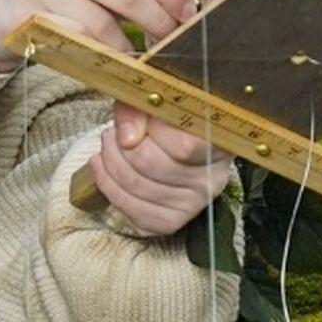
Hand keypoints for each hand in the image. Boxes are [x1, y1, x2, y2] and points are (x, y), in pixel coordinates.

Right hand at [0, 0, 198, 74]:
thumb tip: (181, 14)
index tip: (190, 21)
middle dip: (157, 27)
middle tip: (171, 51)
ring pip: (101, 26)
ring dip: (127, 54)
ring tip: (140, 69)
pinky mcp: (21, 16)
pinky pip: (70, 44)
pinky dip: (95, 62)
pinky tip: (108, 72)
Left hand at [86, 101, 235, 234]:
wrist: (176, 143)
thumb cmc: (167, 119)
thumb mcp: (154, 101)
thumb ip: (139, 108)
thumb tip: (127, 137)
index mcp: (217, 143)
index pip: (183, 146)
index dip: (152, 130)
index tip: (141, 118)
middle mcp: (211, 179)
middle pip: (149, 164)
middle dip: (119, 144)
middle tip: (113, 132)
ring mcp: (192, 204)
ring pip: (134, 185)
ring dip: (109, 160)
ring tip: (109, 144)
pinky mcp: (170, 220)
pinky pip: (130, 208)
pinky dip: (107, 184)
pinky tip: (103, 166)